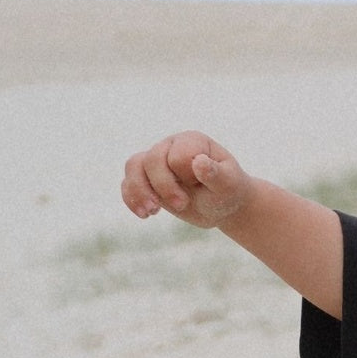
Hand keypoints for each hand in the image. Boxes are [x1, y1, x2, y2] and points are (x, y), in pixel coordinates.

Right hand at [121, 132, 253, 228]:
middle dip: (164, 186)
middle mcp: (170, 146)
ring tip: (152, 212)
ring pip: (133, 166)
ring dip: (139, 191)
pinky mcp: (147, 180)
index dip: (185, 174)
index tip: (201, 186)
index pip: (177, 155)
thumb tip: (199, 162)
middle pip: (152, 160)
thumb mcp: (228, 184)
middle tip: (182, 205)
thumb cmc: (228, 191)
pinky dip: (131, 199)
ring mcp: (156, 162)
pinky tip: (145, 215)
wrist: (222, 205)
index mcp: (192, 142)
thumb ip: (216, 173)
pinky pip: (127, 183)